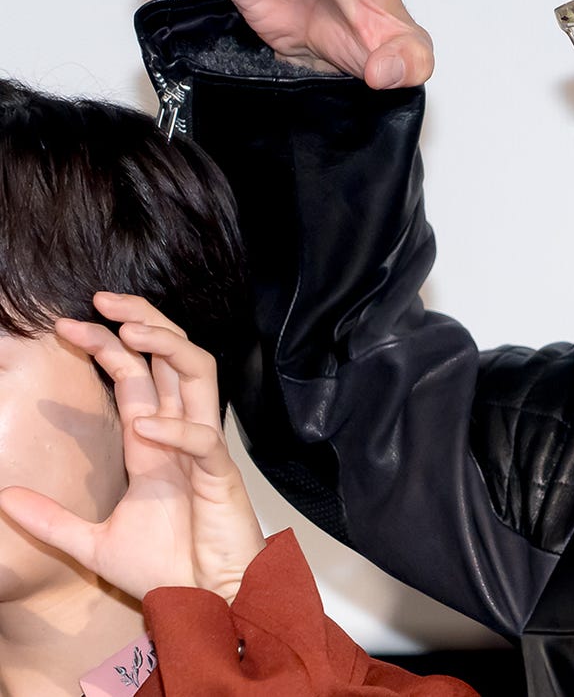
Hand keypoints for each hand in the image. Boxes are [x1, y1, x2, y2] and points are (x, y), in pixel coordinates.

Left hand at [0, 294, 265, 603]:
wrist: (205, 602)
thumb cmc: (167, 569)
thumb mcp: (91, 543)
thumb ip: (51, 519)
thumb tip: (2, 500)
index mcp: (153, 442)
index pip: (136, 375)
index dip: (107, 344)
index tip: (66, 327)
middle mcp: (179, 434)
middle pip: (170, 357)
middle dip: (140, 321)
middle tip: (100, 300)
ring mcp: (201, 451)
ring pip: (198, 374)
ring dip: (167, 346)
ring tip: (132, 329)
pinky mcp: (221, 476)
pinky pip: (203, 437)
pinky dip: (176, 427)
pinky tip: (146, 426)